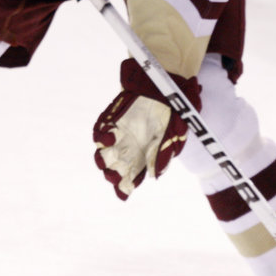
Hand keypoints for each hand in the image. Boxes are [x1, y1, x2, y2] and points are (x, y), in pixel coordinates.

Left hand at [93, 59, 200, 199]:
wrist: (166, 83)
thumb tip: (154, 176)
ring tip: (107, 161)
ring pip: (103, 155)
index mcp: (147, 155)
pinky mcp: (112, 120)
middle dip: (113, 176)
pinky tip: (110, 138)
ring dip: (103, 161)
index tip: (123, 192)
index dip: (125, 187)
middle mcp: (131, 148)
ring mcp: (119, 134)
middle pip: (115, 170)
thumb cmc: (175, 109)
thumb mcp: (176, 133)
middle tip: (116, 175)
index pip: (133, 177)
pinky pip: (99, 132)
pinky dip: (101, 138)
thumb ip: (165, 154)